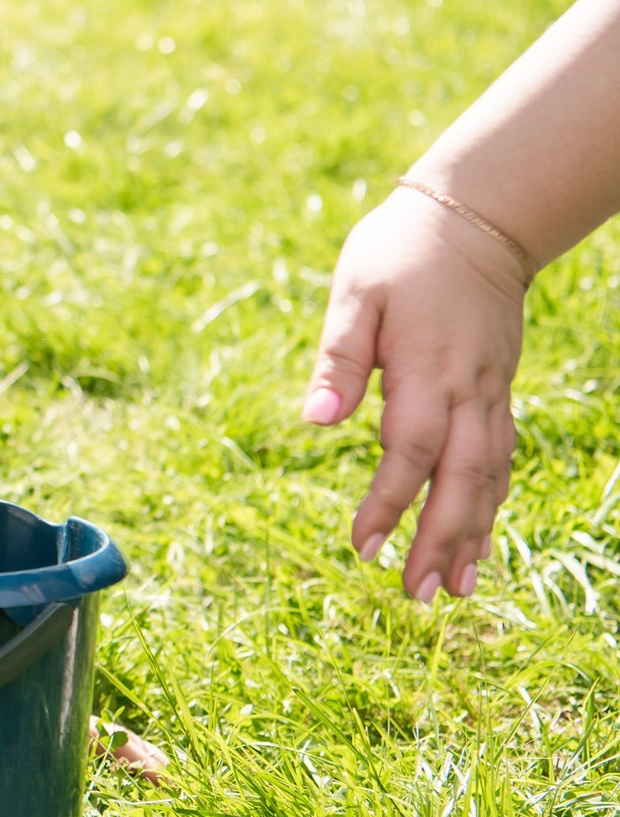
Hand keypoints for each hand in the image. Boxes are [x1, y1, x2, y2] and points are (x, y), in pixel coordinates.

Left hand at [302, 189, 528, 602]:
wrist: (476, 219)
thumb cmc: (400, 253)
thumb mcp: (356, 292)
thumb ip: (339, 357)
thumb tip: (317, 418)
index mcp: (426, 369)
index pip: (409, 451)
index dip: (390, 503)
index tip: (364, 548)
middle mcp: (468, 389)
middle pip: (460, 478)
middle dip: (441, 540)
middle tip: (417, 596)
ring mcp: (491, 391)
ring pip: (489, 474)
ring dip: (473, 532)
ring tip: (454, 588)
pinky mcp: (499, 389)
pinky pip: (499, 456)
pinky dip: (489, 499)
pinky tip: (476, 534)